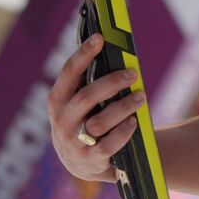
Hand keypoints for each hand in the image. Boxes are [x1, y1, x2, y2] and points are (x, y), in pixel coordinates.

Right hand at [47, 33, 146, 182]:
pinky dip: (123, 132)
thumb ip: (89, 81)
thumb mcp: (79, 101)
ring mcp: (73, 142)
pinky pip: (108, 145)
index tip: (100, 37)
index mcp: (57, 100)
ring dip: (123, 107)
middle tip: (133, 74)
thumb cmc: (85, 118)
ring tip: (140, 97)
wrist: (81, 161)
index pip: (69, 72)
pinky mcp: (89, 159)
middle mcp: (62, 121)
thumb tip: (113, 50)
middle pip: (87, 96)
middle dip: (112, 82)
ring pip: (99, 122)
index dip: (84, 53)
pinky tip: (133, 121)